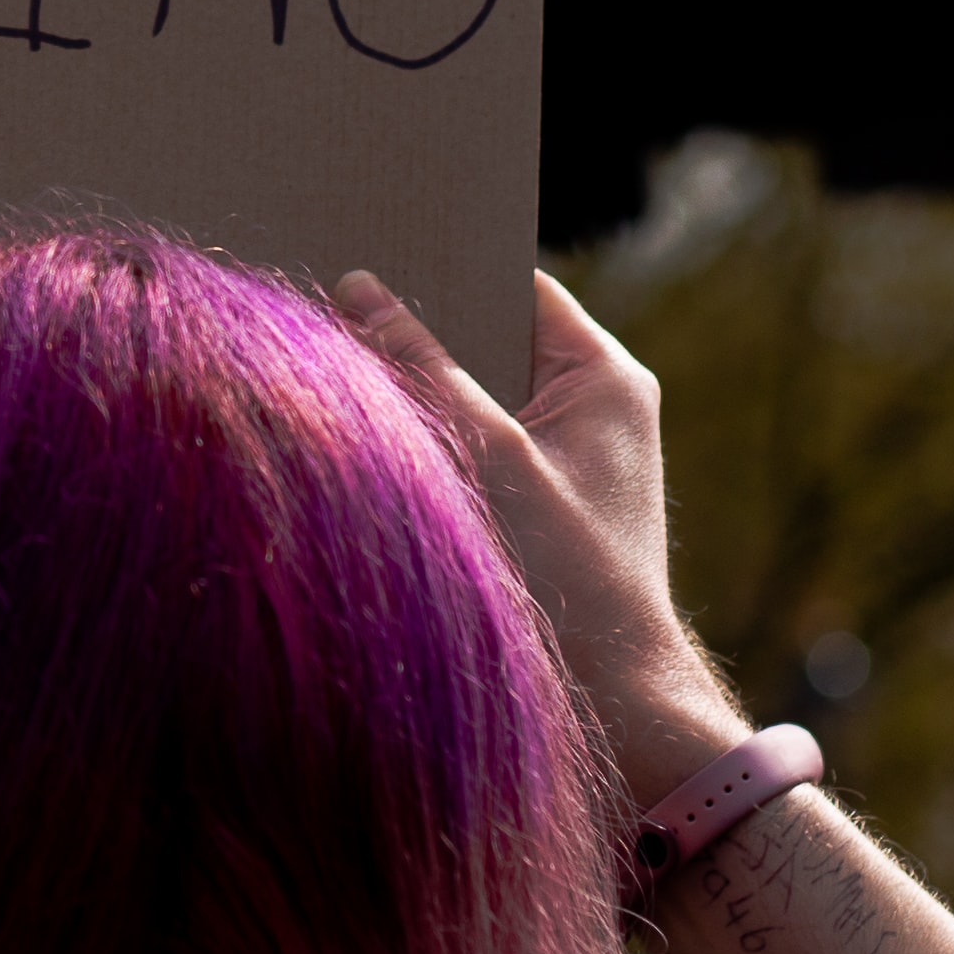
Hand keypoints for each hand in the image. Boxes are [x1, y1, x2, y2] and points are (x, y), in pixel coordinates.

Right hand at [332, 266, 752, 800]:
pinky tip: (376, 445)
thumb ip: (422, 370)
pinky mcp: (545, 503)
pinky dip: (434, 445)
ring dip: (421, 393)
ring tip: (343, 368)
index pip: (511, 283)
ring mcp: (570, 456)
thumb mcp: (487, 460)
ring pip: (477, 395)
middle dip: (420, 330)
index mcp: (604, 374)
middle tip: (336, 306)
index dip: (444, 265)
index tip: (369, 247)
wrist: (617, 707)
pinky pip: (479, 447)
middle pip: (489, 338)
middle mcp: (596, 404)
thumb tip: (357, 288)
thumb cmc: (566, 579)